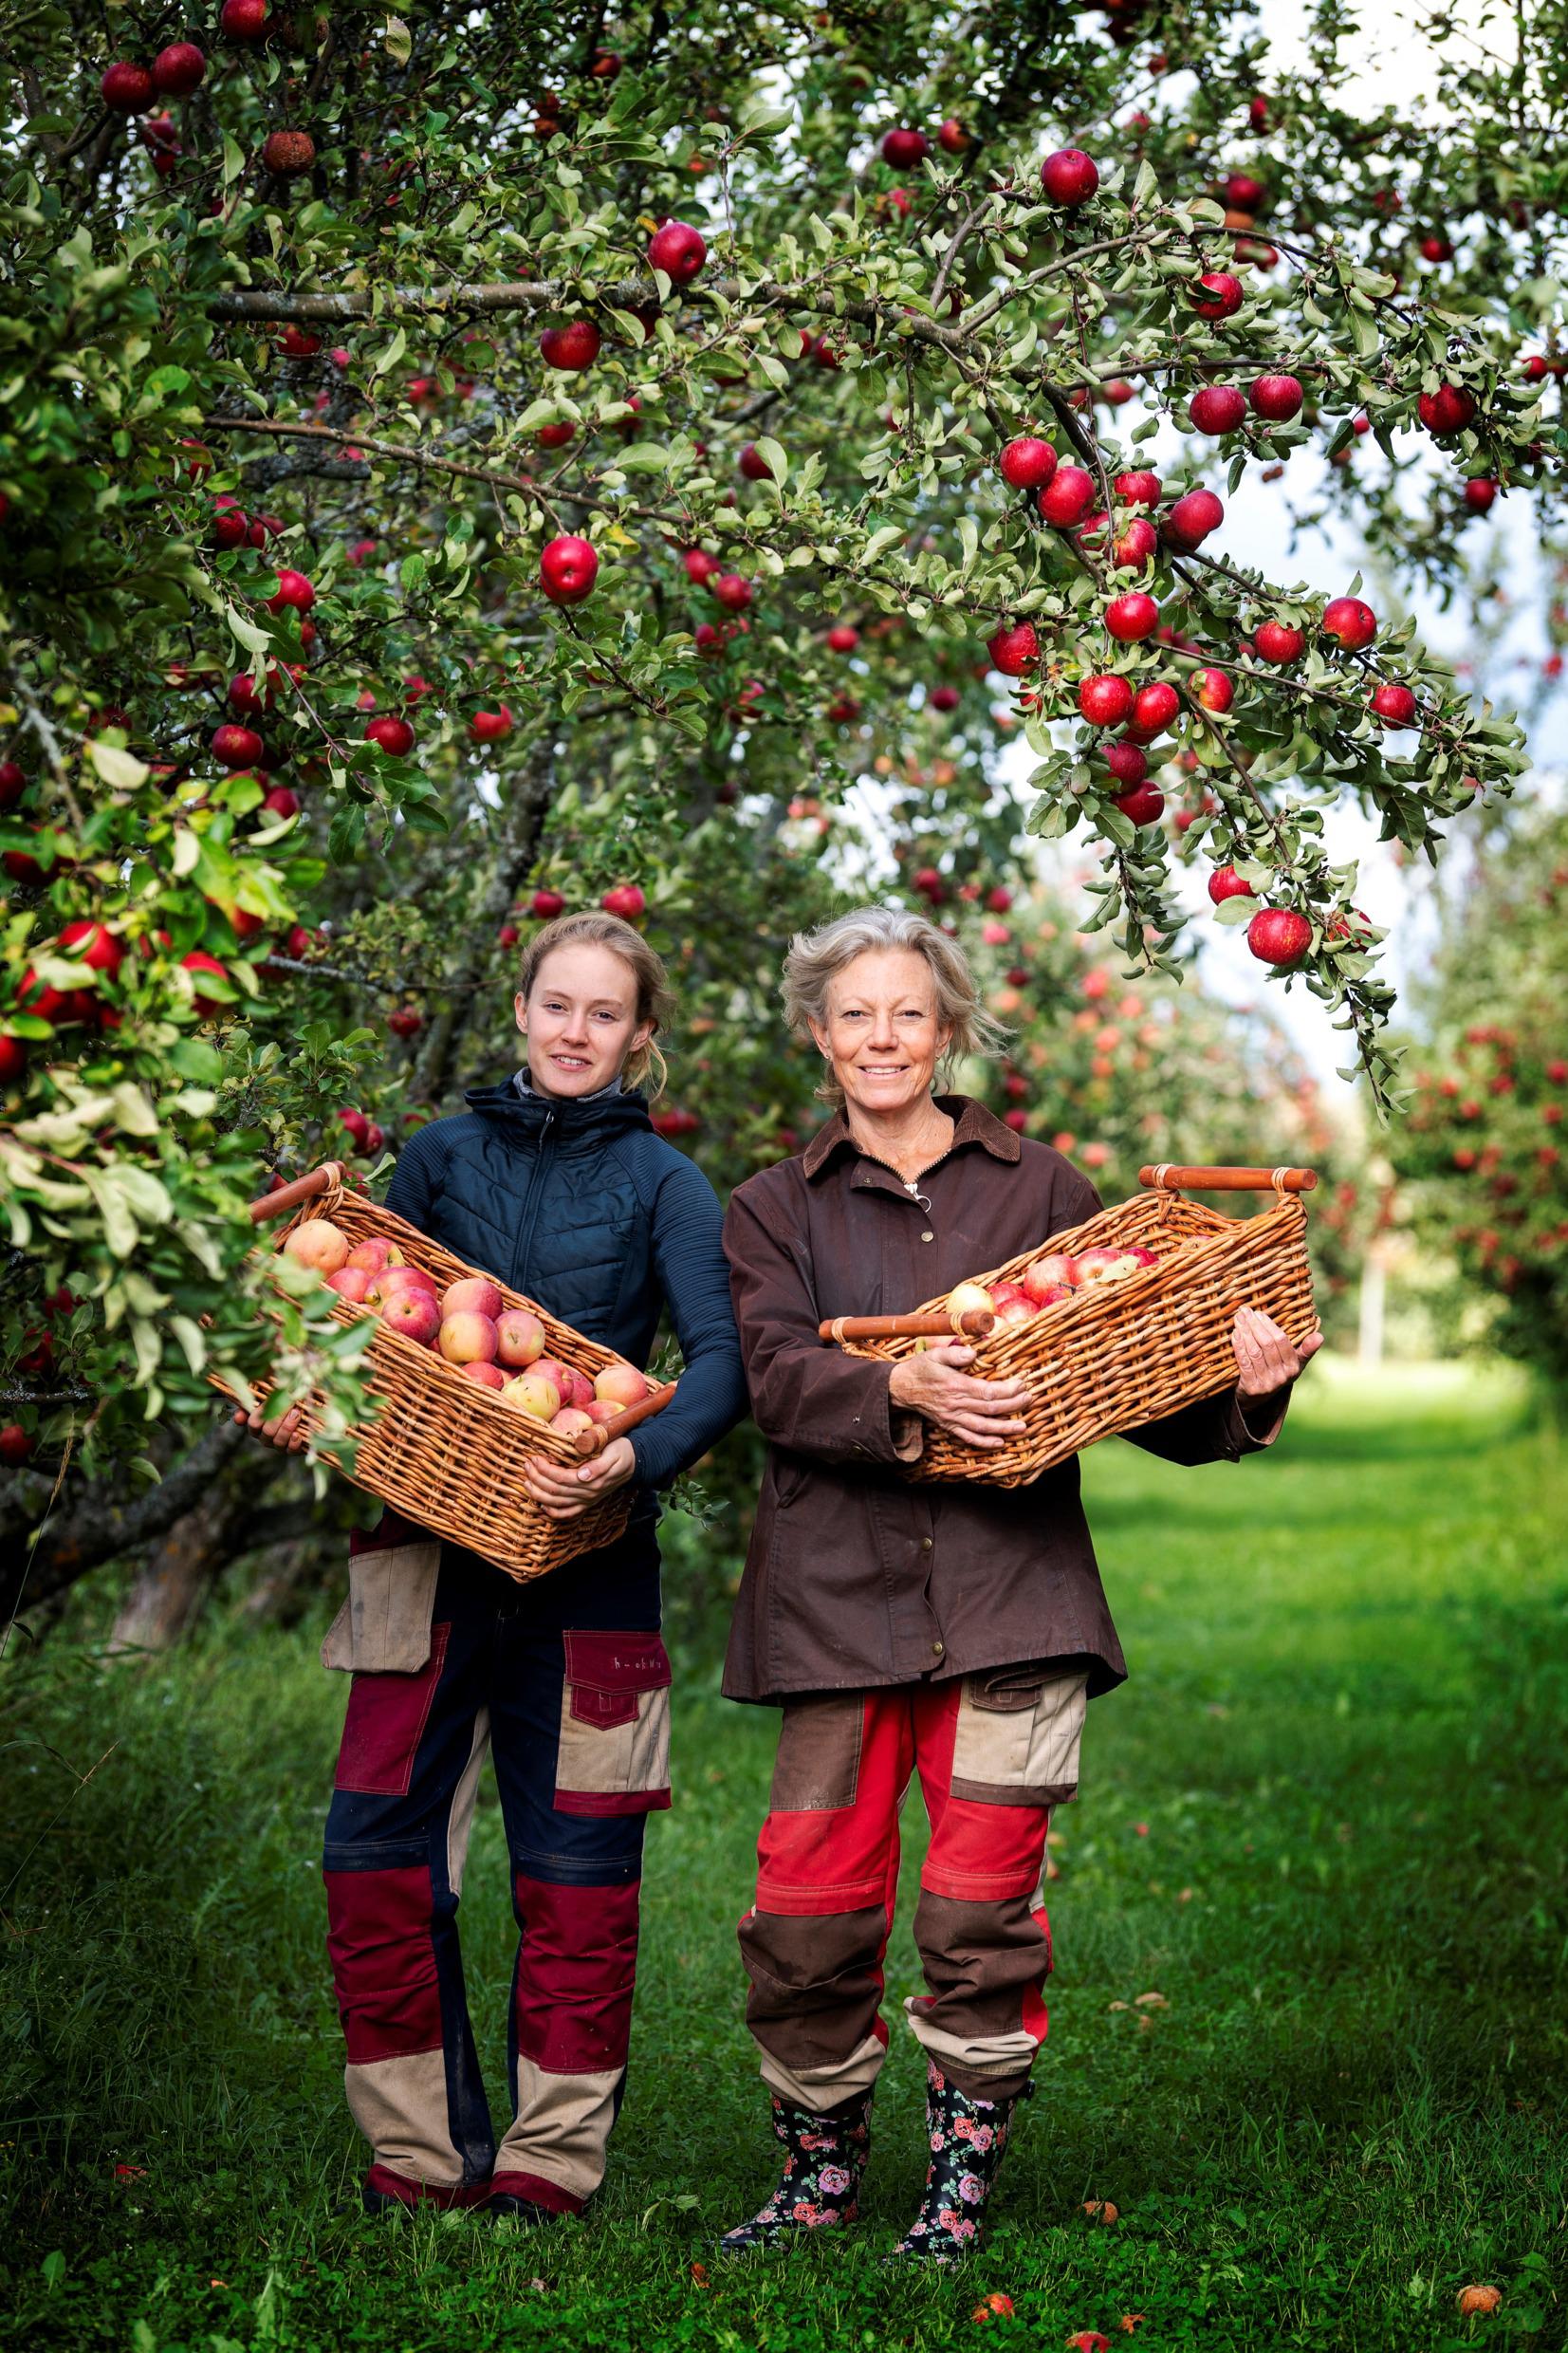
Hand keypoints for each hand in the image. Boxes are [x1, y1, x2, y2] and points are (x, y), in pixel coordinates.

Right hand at [233, 1400, 307, 1453]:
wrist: (308, 1408)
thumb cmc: (287, 1398)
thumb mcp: (271, 1394)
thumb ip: (256, 1398)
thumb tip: (238, 1418)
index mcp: (258, 1424)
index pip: (253, 1423)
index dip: (261, 1413)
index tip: (270, 1400)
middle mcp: (265, 1436)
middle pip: (267, 1432)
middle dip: (279, 1417)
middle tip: (291, 1404)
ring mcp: (278, 1444)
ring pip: (278, 1441)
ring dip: (288, 1427)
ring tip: (297, 1413)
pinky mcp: (292, 1449)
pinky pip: (290, 1450)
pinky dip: (294, 1443)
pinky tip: (298, 1434)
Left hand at [521, 1434, 638, 1521]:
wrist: (634, 1462)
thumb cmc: (621, 1451)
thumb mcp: (614, 1452)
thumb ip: (599, 1466)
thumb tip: (582, 1475)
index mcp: (592, 1481)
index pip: (561, 1478)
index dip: (544, 1469)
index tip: (534, 1457)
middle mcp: (588, 1494)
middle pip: (554, 1491)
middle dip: (536, 1478)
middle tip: (526, 1464)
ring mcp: (586, 1501)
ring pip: (556, 1503)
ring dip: (538, 1493)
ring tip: (526, 1480)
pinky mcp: (586, 1504)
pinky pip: (566, 1514)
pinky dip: (551, 1512)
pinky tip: (541, 1504)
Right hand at [887, 1341, 1029, 1451]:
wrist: (901, 1388)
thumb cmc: (921, 1368)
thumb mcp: (935, 1354)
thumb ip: (955, 1353)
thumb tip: (973, 1354)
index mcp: (955, 1385)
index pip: (987, 1391)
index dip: (1008, 1389)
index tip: (1022, 1383)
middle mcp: (955, 1404)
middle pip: (990, 1408)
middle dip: (1013, 1405)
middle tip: (1030, 1399)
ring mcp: (952, 1418)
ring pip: (983, 1427)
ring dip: (1004, 1427)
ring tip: (1023, 1426)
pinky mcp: (949, 1426)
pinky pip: (969, 1438)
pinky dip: (985, 1443)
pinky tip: (1000, 1443)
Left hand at [1231, 1307, 1322, 1406]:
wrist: (1258, 1398)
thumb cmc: (1278, 1371)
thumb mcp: (1295, 1362)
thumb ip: (1306, 1348)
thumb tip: (1320, 1336)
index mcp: (1294, 1367)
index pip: (1281, 1341)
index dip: (1269, 1325)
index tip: (1258, 1313)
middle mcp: (1282, 1376)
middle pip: (1267, 1344)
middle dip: (1255, 1326)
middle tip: (1244, 1312)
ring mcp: (1267, 1383)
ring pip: (1254, 1352)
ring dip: (1245, 1333)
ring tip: (1238, 1320)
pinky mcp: (1251, 1388)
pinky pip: (1244, 1362)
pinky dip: (1238, 1346)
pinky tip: (1235, 1334)